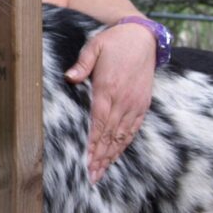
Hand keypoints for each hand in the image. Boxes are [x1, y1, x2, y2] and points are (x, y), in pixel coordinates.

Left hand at [64, 23, 156, 182]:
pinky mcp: (143, 104)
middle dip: (100, 157)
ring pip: (122, 136)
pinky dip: (124, 144)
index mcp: (108, 88)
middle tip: (91, 175)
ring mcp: (135, 104)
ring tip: (101, 172)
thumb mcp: (94, 47)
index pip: (99, 122)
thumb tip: (70, 77)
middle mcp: (123, 100)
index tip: (86, 160)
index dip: (93, 143)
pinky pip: (133, 129)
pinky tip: (116, 155)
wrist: (143, 37)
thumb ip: (82, 64)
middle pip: (110, 135)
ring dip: (111, 155)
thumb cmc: (114, 42)